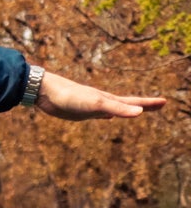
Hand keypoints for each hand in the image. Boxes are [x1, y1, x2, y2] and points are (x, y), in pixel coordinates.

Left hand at [35, 71, 166, 120]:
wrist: (44, 91)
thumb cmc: (70, 95)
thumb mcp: (96, 104)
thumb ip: (117, 108)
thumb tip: (140, 112)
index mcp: (108, 99)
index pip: (134, 102)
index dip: (149, 104)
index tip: (165, 102)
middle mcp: (102, 101)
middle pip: (127, 104)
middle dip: (143, 105)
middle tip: (159, 105)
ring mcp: (91, 105)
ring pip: (114, 108)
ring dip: (126, 109)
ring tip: (135, 110)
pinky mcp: (79, 110)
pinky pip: (99, 113)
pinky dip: (107, 114)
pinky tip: (106, 116)